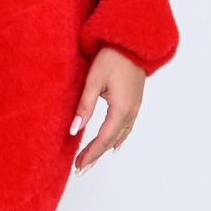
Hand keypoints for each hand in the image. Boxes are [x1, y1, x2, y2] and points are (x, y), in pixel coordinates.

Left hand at [70, 46, 144, 175]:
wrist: (132, 42)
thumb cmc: (112, 58)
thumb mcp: (94, 80)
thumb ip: (84, 106)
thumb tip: (74, 130)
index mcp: (120, 109)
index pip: (103, 139)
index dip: (90, 153)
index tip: (79, 166)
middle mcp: (131, 112)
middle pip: (112, 140)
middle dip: (96, 154)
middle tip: (81, 167)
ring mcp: (135, 107)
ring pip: (120, 135)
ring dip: (106, 147)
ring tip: (93, 158)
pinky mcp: (135, 102)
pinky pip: (127, 127)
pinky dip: (118, 138)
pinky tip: (114, 143)